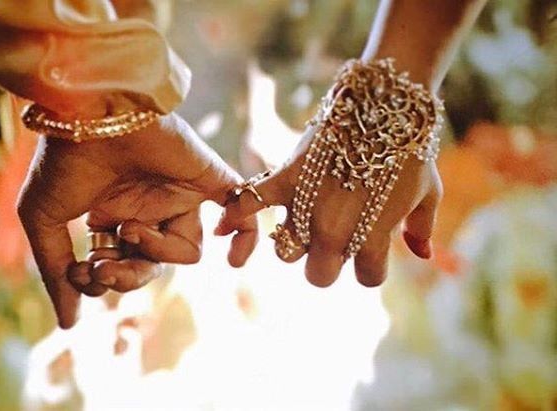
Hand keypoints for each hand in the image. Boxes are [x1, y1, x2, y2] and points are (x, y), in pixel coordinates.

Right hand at [17, 113, 257, 328]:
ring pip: (186, 251)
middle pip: (152, 265)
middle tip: (103, 269)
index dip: (104, 279)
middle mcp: (148, 207)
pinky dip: (244, 237)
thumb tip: (69, 324)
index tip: (81, 271)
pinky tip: (235, 257)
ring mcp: (179, 194)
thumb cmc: (62, 161)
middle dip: (127, 277)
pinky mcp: (207, 179)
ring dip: (156, 251)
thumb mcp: (45, 221)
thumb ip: (56, 273)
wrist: (88, 114)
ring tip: (131, 229)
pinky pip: (241, 213)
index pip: (120, 265)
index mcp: (113, 215)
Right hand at [215, 124, 442, 287]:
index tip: (373, 249)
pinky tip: (223, 229)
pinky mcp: (287, 179)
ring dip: (296, 241)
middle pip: (319, 276)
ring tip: (307, 219)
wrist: (384, 102)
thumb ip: (422, 228)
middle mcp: (336, 230)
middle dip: (327, 263)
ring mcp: (308, 207)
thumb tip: (422, 256)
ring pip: (287, 251)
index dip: (372, 267)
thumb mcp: (429, 192)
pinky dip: (236, 216)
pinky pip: (252, 203)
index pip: (368, 279)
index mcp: (374, 237)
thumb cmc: (410, 149)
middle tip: (337, 239)